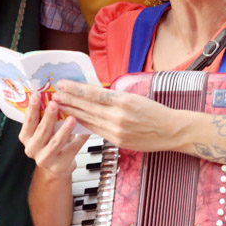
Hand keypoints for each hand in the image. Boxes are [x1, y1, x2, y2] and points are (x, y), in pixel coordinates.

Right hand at [19, 93, 88, 178]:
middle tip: (55, 104)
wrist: (55, 166)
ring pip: (56, 142)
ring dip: (64, 130)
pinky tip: (86, 131)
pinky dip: (80, 139)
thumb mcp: (42, 130)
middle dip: (49, 117)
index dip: (31, 108)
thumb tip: (52, 93)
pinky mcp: (60, 166)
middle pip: (42, 131)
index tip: (36, 94)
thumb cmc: (49, 142)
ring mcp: (45, 159)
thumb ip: (43, 116)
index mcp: (26, 137)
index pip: (28, 121)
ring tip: (72, 118)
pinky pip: (72, 149)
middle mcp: (32, 149)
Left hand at [52, 80, 179, 151]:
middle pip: (87, 106)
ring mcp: (117, 130)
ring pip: (89, 119)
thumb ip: (114, 97)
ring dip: (73, 112)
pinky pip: (97, 131)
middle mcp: (118, 115)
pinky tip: (75, 120)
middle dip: (69, 100)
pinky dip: (85, 124)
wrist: (171, 130)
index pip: (93, 93)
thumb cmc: (155, 111)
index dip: (75, 89)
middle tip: (54, 94)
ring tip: (60, 106)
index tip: (63, 84)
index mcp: (122, 100)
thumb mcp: (134, 97)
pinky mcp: (117, 141)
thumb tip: (95, 94)